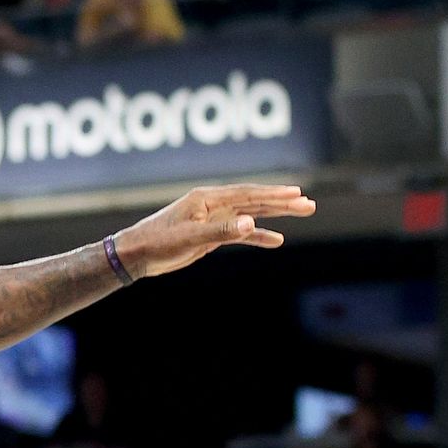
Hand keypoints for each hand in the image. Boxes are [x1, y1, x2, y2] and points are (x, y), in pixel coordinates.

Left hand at [113, 184, 315, 277]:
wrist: (138, 255)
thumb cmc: (158, 242)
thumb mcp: (190, 237)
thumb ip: (221, 230)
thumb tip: (250, 222)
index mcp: (206, 198)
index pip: (247, 194)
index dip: (273, 193)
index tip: (297, 192)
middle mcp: (212, 204)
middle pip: (254, 200)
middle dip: (282, 202)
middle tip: (309, 203)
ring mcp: (213, 218)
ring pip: (250, 214)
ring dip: (275, 215)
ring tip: (302, 213)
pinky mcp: (211, 234)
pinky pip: (240, 232)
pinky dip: (258, 235)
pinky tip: (276, 239)